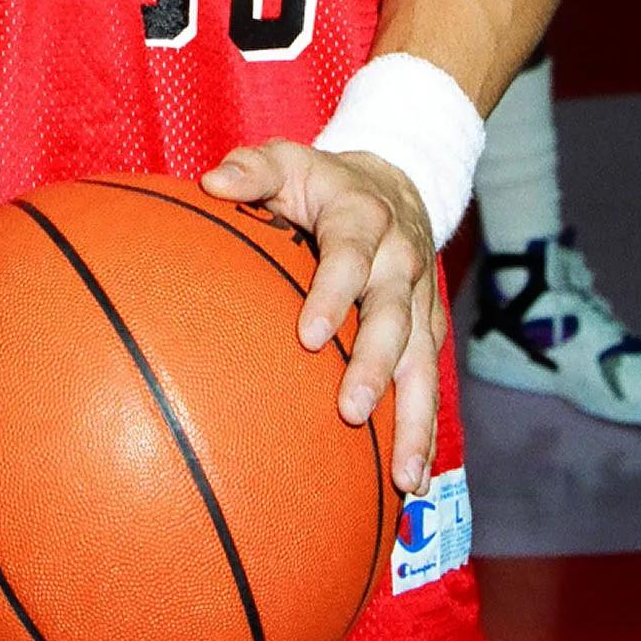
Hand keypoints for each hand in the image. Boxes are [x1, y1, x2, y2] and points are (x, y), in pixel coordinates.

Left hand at [201, 139, 442, 495]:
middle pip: (393, 319)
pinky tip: (412, 480)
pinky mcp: (429, 330)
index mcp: (363, 219)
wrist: (399, 183)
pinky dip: (425, 429)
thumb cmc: (322, 182)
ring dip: (414, 419)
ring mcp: (420, 300)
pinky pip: (429, 382)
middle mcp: (400, 262)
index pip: (350, 257)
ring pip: (423, 363)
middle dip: (376, 368)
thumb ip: (252, 170)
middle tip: (351, 413)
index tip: (310, 337)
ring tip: (404, 475)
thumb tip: (211, 182)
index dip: (333, 294)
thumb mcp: (287, 161)